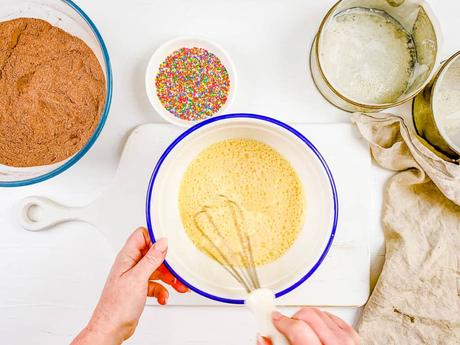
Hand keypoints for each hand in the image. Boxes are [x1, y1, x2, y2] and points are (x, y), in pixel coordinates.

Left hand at [72, 227, 187, 344]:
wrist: (111, 329)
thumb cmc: (116, 306)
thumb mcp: (137, 278)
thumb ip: (151, 259)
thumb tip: (162, 242)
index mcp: (127, 257)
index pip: (142, 235)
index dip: (156, 238)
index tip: (170, 246)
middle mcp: (131, 265)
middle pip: (154, 254)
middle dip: (168, 263)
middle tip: (177, 271)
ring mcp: (135, 277)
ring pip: (157, 270)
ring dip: (169, 279)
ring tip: (178, 286)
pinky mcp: (139, 288)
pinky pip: (156, 284)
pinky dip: (162, 290)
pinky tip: (163, 298)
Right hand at [257, 308, 358, 344]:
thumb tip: (263, 338)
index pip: (298, 328)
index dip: (281, 321)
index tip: (274, 319)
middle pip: (309, 316)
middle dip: (293, 319)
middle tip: (285, 329)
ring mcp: (349, 341)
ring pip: (321, 314)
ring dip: (307, 320)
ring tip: (301, 334)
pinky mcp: (354, 338)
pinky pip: (333, 318)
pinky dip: (321, 321)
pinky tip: (315, 332)